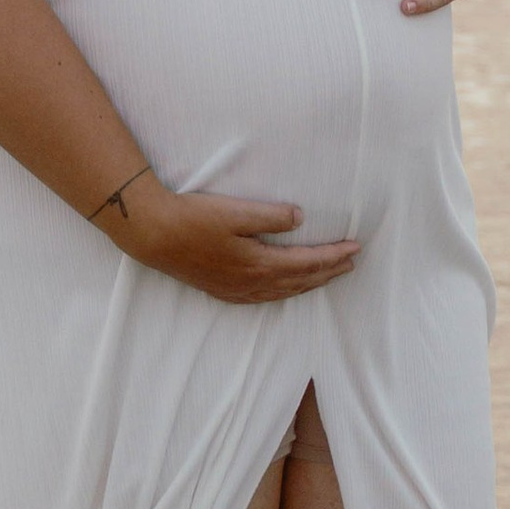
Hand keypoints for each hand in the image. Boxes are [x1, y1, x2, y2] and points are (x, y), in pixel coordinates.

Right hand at [118, 181, 360, 301]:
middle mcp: (252, 283)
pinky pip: (266, 297)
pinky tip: (286, 288)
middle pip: (301, 281)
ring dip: (310, 283)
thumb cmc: (193, 218)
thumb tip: (301, 219)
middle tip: (352, 263)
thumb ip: (272, 216)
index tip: (356, 247)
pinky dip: (286, 292)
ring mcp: (236, 291)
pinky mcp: (224, 291)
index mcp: (259, 264)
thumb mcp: (236, 211)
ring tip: (328, 275)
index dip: (334, 256)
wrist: (154, 235)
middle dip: (329, 272)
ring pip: (284, 292)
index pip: (308, 262)